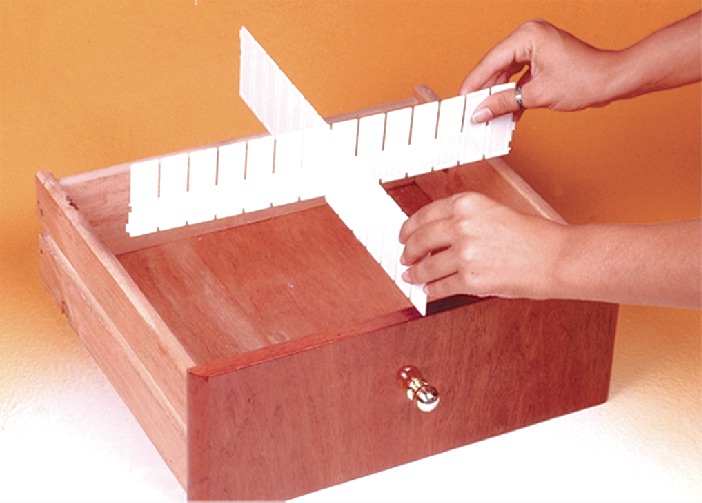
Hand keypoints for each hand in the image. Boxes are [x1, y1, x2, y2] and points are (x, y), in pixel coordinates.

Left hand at [399, 192, 566, 299]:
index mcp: (467, 204)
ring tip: (411, 276)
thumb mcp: (495, 212)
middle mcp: (462, 226)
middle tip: (405, 256)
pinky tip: (429, 290)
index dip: (409, 228)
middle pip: (420, 239)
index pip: (424, 215)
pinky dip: (432, 290)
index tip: (404, 235)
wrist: (555, 258)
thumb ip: (465, 220)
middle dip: (408, 251)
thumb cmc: (533, 237)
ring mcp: (465, 254)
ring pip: (426, 266)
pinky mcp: (470, 280)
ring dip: (415, 273)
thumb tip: (438, 235)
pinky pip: (441, 286)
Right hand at [462, 19, 620, 122]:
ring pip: (506, 73)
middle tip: (472, 110)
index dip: (473, 83)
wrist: (613, 81)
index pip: (490, 61)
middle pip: (496, 66)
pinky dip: (512, 94)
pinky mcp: (542, 59)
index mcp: (527, 36)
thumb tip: (480, 112)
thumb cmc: (585, 80)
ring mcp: (536, 47)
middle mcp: (529, 36)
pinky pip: (519, 76)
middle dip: (485, 91)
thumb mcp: (537, 95)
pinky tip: (506, 112)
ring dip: (498, 95)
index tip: (461, 101)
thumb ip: (503, 103)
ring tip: (488, 114)